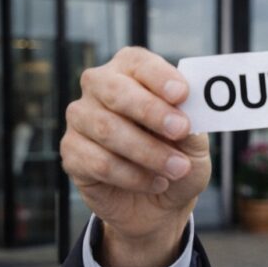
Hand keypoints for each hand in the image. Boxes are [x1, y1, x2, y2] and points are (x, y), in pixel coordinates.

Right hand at [62, 46, 211, 266]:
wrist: (159, 203)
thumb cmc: (177, 158)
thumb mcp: (195, 141)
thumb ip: (194, 122)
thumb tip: (192, 109)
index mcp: (130, 72)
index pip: (138, 63)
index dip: (159, 76)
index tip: (182, 94)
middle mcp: (99, 88)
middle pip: (115, 91)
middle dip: (150, 110)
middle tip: (180, 130)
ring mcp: (81, 119)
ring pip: (107, 129)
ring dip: (148, 152)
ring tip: (178, 169)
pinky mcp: (72, 153)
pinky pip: (99, 163)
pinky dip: (133, 177)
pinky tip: (155, 183)